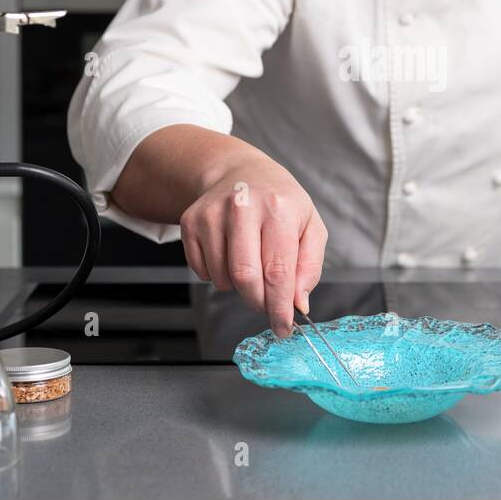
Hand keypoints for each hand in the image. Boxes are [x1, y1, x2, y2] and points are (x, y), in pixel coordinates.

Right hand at [179, 153, 326, 337]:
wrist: (240, 172)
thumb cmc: (280, 202)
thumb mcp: (310, 226)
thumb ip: (309, 266)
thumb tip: (298, 303)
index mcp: (278, 208)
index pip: (278, 271)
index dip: (280, 306)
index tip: (283, 327)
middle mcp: (242, 207)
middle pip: (246, 278)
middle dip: (258, 301)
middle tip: (266, 303)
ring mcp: (212, 214)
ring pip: (222, 278)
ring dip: (238, 288)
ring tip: (250, 265)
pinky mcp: (190, 222)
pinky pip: (202, 271)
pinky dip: (218, 276)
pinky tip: (230, 255)